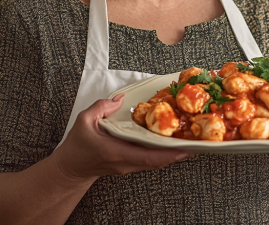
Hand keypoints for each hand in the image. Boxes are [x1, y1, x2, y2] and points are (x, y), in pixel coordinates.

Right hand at [52, 95, 192, 181]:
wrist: (72, 168)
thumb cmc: (77, 147)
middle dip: (179, 152)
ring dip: (173, 152)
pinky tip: (172, 141)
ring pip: (157, 161)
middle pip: (158, 161)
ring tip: (189, 138)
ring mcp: (130, 165)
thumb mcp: (84, 121)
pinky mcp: (131, 163)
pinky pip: (151, 159)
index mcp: (117, 153)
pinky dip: (164, 151)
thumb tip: (120, 100)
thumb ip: (101, 107)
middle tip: (197, 140)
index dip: (169, 154)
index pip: (148, 157)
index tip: (186, 148)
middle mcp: (127, 162)